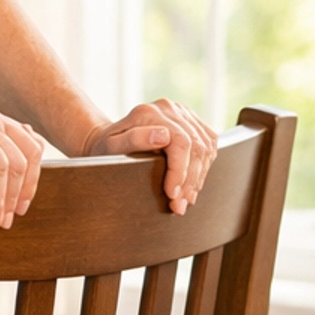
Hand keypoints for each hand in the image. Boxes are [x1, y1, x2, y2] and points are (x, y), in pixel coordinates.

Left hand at [82, 99, 217, 215]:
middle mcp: (169, 108)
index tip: (172, 194)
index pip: (180, 142)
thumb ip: (133, 140)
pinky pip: (208, 144)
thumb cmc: (106, 149)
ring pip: (206, 146)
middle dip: (190, 180)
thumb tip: (163, 136)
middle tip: (179, 206)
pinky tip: (192, 185)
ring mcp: (182, 113)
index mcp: (149, 113)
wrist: (107, 141)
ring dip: (198, 177)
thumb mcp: (110, 148)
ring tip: (186, 200)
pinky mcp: (191, 122)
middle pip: (196, 146)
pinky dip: (204, 167)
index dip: (180, 171)